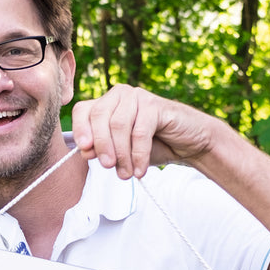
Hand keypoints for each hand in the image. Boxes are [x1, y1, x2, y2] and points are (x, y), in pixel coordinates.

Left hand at [71, 84, 214, 178]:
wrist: (188, 144)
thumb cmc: (152, 146)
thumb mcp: (121, 152)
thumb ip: (102, 150)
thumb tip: (85, 151)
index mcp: (106, 103)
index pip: (83, 110)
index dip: (80, 129)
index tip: (84, 151)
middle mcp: (119, 95)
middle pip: (99, 117)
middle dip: (101, 145)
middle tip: (108, 167)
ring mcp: (138, 97)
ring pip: (118, 125)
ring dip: (121, 154)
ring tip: (126, 174)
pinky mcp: (155, 105)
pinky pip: (139, 132)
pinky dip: (138, 155)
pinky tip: (140, 170)